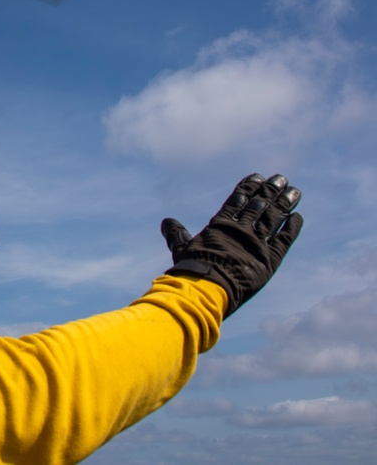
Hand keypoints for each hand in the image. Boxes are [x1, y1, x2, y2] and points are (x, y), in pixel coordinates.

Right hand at [161, 174, 302, 317]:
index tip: (258, 177)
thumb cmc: (191, 270)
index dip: (249, 188)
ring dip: (285, 203)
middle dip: (270, 191)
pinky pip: (284, 240)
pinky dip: (291, 228)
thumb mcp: (181, 249)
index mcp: (220, 225)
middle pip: (259, 205)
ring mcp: (257, 243)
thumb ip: (177, 234)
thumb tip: (166, 221)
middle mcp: (241, 230)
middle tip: (281, 178)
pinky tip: (297, 217)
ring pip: (274, 217)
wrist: (207, 288)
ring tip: (294, 191)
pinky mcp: (270, 258)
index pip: (237, 201)